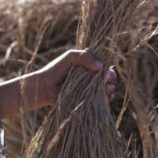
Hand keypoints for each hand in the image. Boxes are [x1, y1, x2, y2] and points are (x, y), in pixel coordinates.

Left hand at [0, 48, 118, 118]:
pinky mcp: (88, 100)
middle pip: (110, 77)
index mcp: (90, 65)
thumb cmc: (56, 70)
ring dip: (110, 88)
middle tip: (107, 78)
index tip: (112, 64)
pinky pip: (103, 100)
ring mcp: (91, 89)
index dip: (111, 63)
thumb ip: (85, 56)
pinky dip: (108, 99)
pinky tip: (107, 97)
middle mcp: (92, 77)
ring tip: (106, 88)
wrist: (45, 87)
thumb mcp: (70, 57)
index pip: (106, 64)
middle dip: (112, 77)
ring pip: (108, 89)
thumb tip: (101, 66)